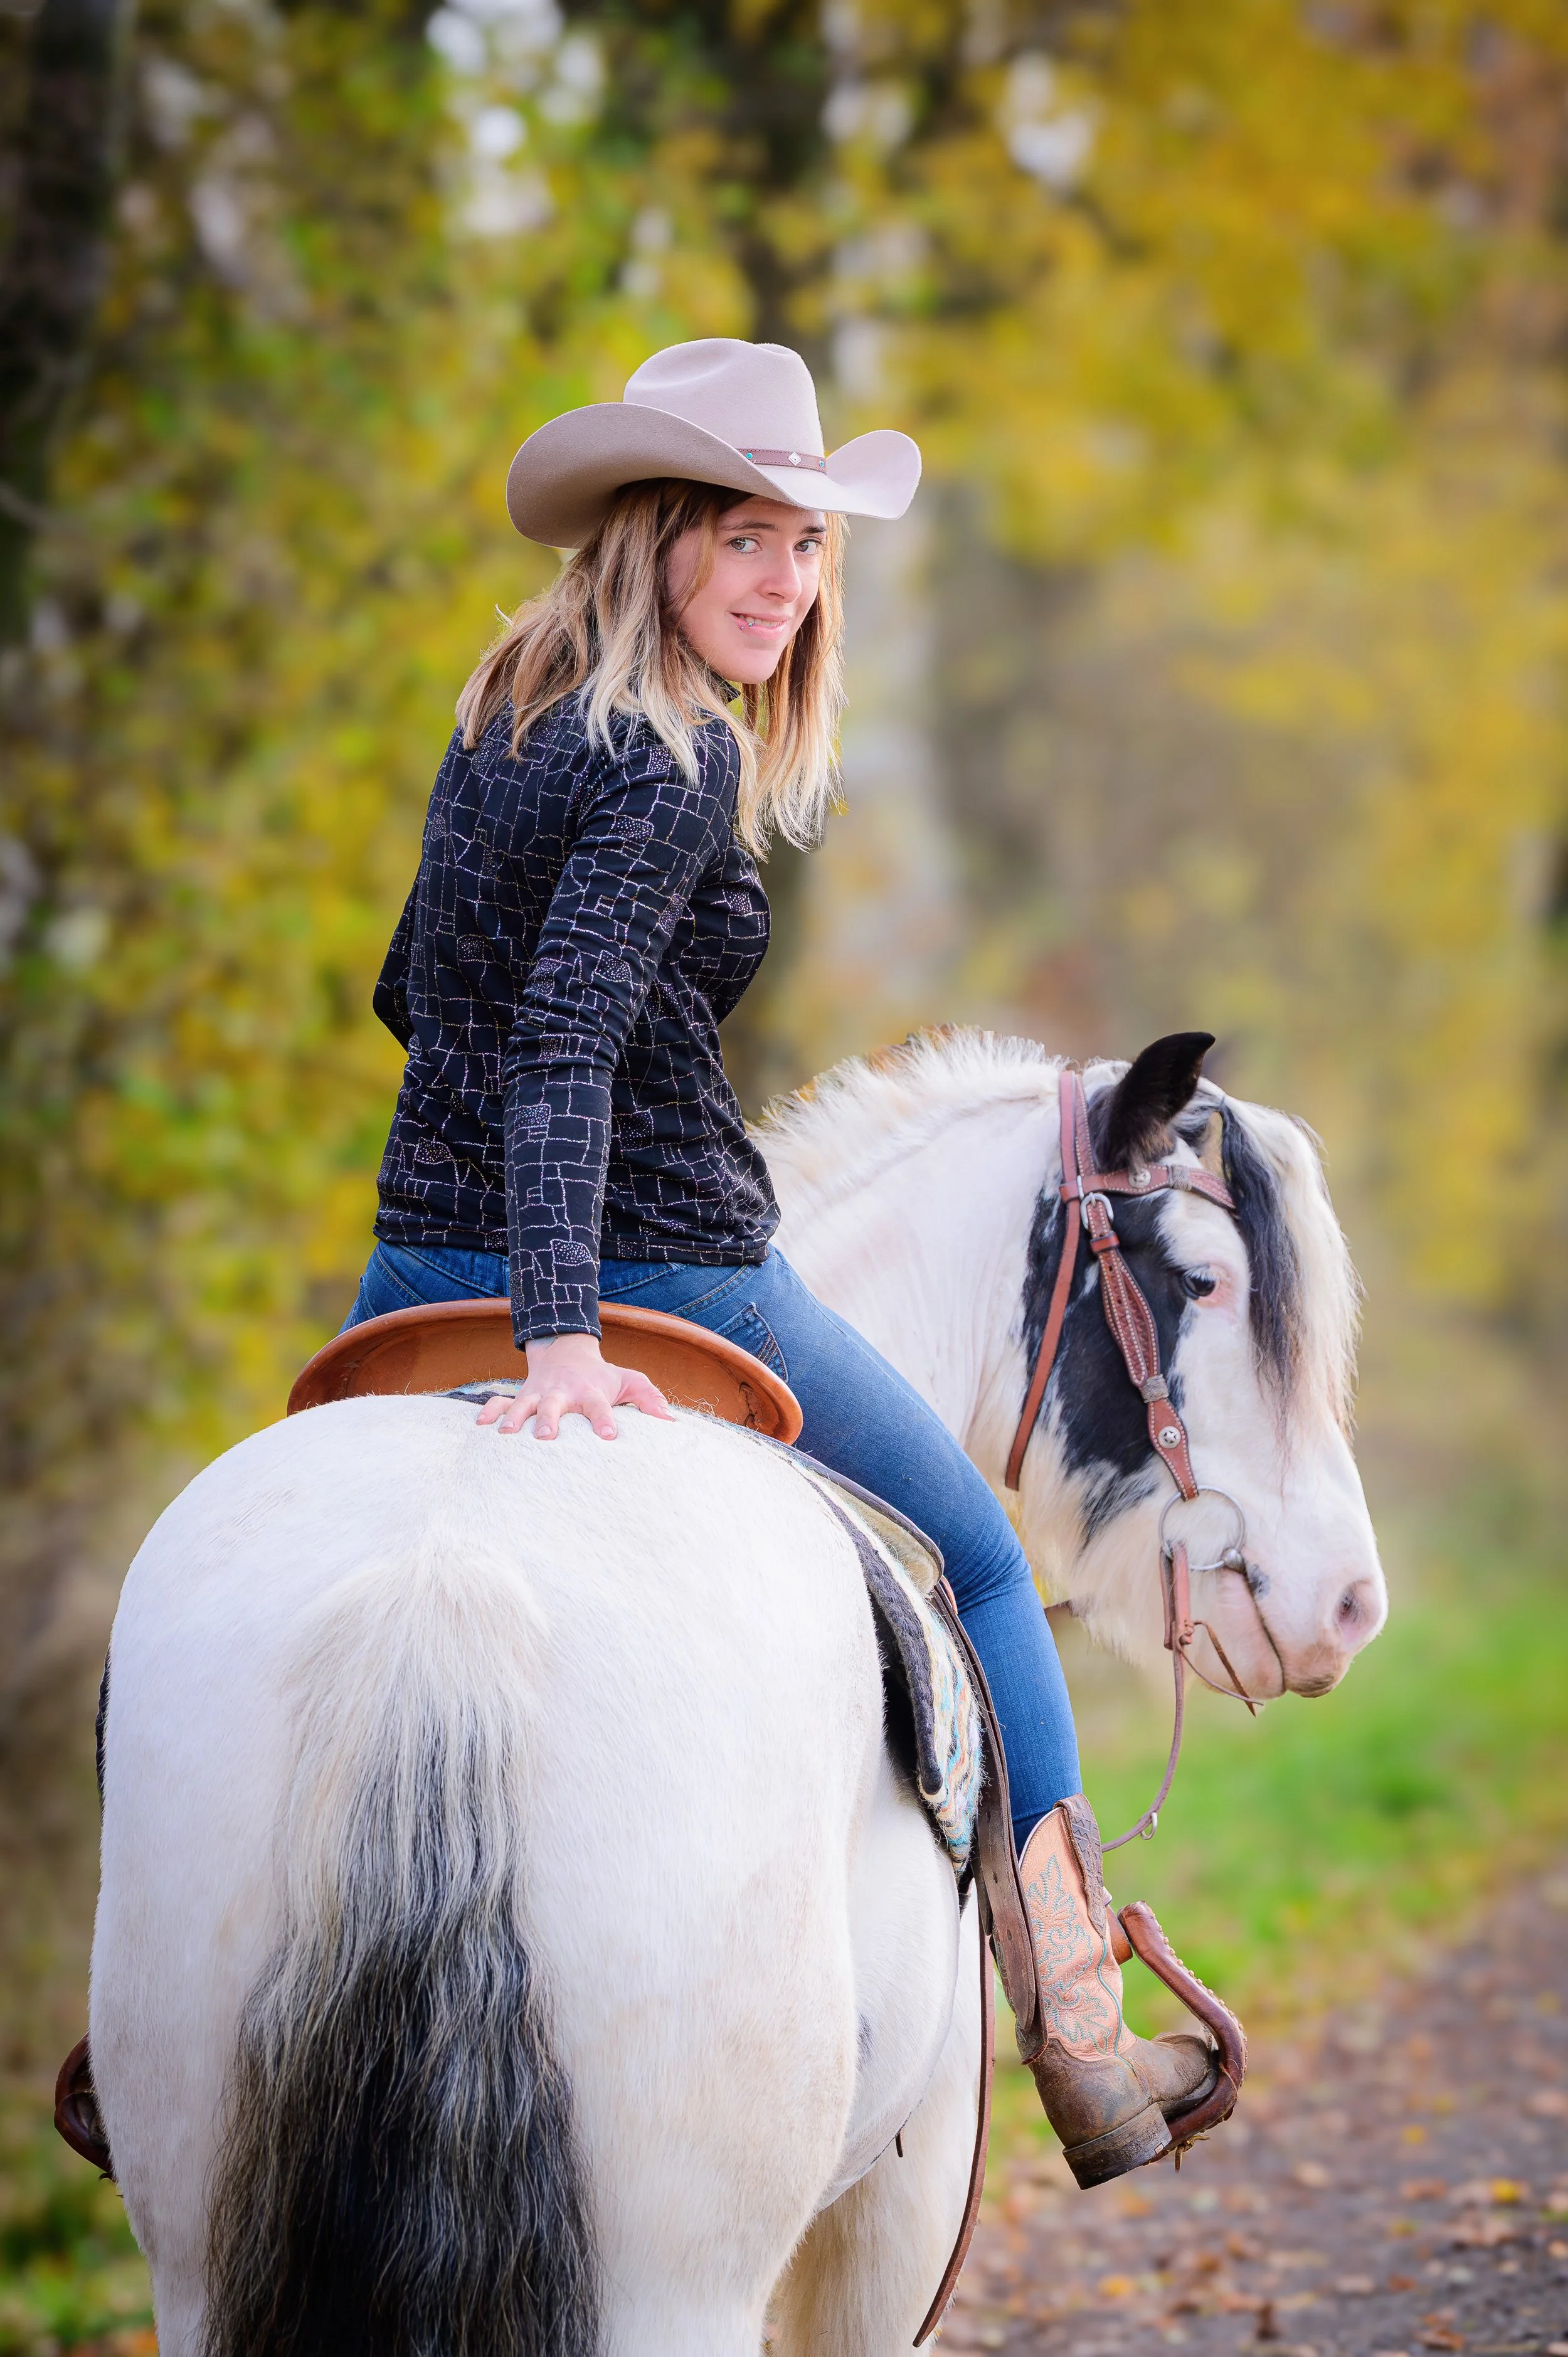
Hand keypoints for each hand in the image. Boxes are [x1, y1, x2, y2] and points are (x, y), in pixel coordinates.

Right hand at [475, 1332, 674, 1440]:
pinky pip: (499, 1402)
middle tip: (547, 1437)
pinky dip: (489, 1412)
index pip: (599, 1407)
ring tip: (506, 1435)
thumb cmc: (602, 1376)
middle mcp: (562, 1393)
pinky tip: (479, 1428)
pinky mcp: (520, 1396)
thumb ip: (649, 1399)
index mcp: (590, 1392)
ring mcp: (538, 1395)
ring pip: (522, 1404)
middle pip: (554, 1406)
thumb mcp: (629, 1381)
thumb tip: (671, 1423)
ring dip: (513, 1418)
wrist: (566, 1351)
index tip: (608, 1436)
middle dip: (549, 1420)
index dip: (604, 1421)